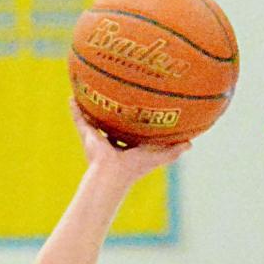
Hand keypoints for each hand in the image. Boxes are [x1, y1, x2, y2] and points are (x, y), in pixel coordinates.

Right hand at [70, 99, 189, 187]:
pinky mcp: (86, 134)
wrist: (113, 173)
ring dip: (91, 107)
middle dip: (112, 110)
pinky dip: (74, 109)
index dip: (133, 119)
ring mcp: (97, 137)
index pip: (130, 129)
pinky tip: (72, 96)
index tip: (138, 106)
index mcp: (126, 145)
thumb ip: (172, 152)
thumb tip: (191, 144)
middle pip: (112, 121)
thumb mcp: (157, 157)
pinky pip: (79, 118)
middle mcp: (110, 140)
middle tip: (114, 92)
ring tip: (89, 90)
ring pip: (94, 118)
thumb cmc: (135, 167)